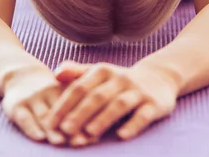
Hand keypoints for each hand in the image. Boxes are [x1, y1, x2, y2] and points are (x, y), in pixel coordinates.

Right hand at [1, 63, 98, 146]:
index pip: (76, 104)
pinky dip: (32, 128)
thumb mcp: (64, 91)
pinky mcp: (17, 105)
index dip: (85, 121)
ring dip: (53, 130)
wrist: (21, 75)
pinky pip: (25, 118)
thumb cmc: (50, 92)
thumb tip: (96, 136)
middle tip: (81, 142)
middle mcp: (49, 92)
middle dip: (71, 129)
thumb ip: (78, 108)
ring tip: (62, 142)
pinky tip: (39, 138)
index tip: (94, 137)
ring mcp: (32, 98)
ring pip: (44, 115)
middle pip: (61, 112)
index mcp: (64, 88)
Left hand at [45, 60, 178, 142]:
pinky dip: (132, 125)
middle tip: (65, 130)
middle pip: (97, 96)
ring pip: (119, 104)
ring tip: (89, 132)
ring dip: (103, 118)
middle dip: (80, 113)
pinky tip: (121, 135)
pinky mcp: (153, 104)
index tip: (50, 123)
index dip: (64, 105)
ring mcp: (137, 91)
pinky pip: (143, 115)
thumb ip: (77, 72)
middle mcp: (119, 79)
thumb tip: (55, 73)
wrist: (159, 77)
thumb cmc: (120, 80)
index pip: (79, 87)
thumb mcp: (99, 73)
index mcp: (103, 71)